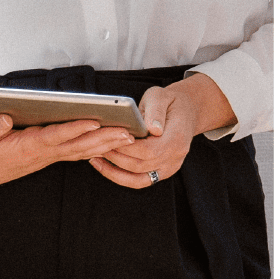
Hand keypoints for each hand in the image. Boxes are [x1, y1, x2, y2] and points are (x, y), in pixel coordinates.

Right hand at [0, 114, 135, 190]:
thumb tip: (6, 117)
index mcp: (26, 147)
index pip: (55, 136)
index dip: (75, 129)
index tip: (94, 120)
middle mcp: (41, 154)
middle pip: (77, 145)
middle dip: (103, 138)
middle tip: (128, 133)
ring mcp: (47, 157)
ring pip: (81, 151)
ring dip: (105, 144)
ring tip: (128, 136)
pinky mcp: (48, 156)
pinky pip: (76, 152)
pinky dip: (95, 148)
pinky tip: (110, 144)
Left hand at [90, 76, 233, 189]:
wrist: (185, 111)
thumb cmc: (168, 102)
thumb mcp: (161, 96)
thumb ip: (155, 111)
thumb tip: (153, 128)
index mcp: (177, 138)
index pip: (149, 150)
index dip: (126, 148)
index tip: (107, 140)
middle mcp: (175, 157)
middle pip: (140, 165)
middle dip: (115, 157)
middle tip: (95, 146)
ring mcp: (169, 168)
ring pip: (138, 179)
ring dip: (113, 171)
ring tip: (94, 158)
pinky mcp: (161, 172)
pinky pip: (140, 182)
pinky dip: (121, 177)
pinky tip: (105, 166)